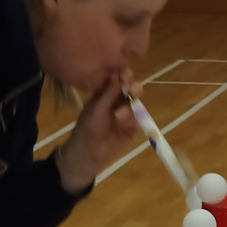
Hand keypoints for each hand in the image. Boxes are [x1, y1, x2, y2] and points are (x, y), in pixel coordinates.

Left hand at [54, 69, 136, 192]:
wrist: (89, 152)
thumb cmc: (88, 127)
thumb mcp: (96, 108)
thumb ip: (108, 93)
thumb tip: (117, 75)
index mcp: (106, 93)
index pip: (118, 79)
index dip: (123, 75)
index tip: (126, 74)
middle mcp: (118, 101)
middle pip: (131, 89)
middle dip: (133, 88)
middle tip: (132, 90)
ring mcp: (127, 113)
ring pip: (136, 103)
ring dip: (129, 107)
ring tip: (118, 116)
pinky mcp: (132, 126)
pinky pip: (138, 119)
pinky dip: (131, 120)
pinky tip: (121, 125)